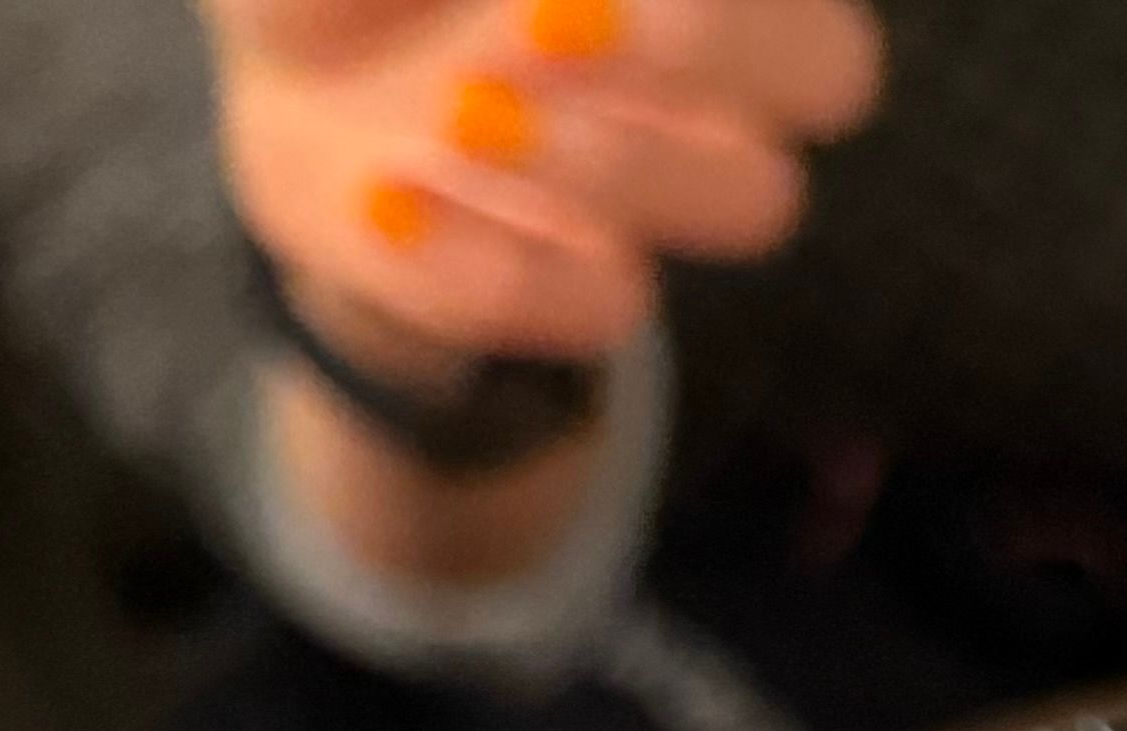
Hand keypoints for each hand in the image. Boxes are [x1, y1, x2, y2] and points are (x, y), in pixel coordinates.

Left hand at [205, 0, 882, 367]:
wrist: (290, 83)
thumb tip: (537, 0)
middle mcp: (702, 71)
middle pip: (836, 65)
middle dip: (710, 42)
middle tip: (544, 27)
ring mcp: (656, 186)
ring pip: (756, 195)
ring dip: (616, 156)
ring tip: (456, 116)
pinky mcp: (578, 287)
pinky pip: (604, 306)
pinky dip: (489, 260)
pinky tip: (385, 200)